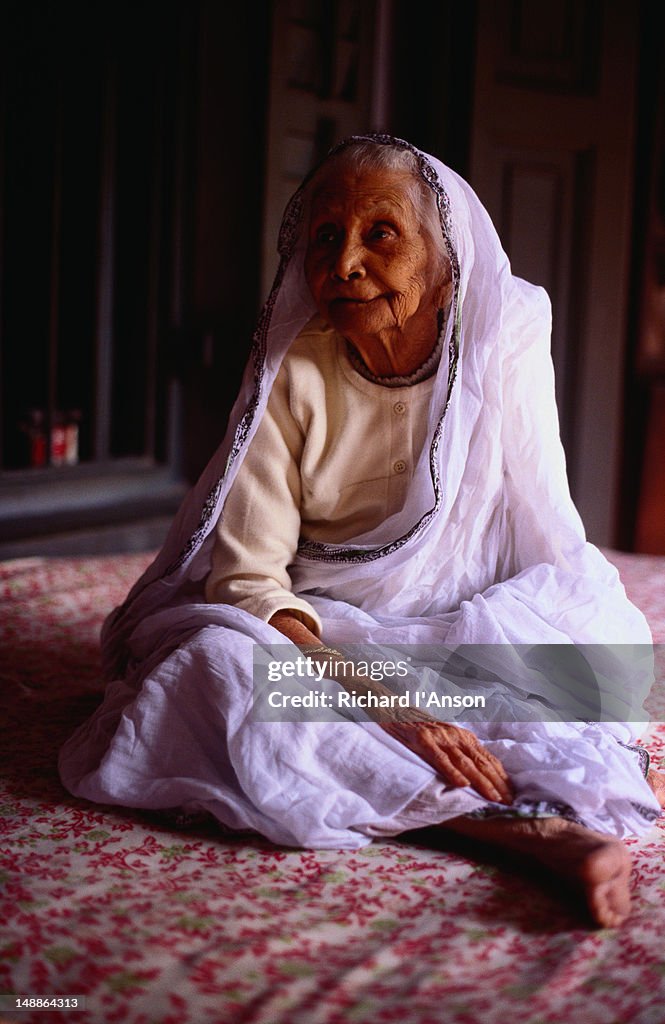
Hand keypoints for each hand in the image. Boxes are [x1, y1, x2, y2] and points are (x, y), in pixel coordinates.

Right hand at [381, 715, 513, 804]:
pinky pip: (440, 759)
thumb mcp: (445, 738)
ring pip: (465, 762)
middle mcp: (456, 736)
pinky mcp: (423, 740)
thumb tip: (476, 776)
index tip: (511, 794)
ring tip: (492, 797)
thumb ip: (459, 753)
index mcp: (463, 737)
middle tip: (509, 801)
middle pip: (481, 762)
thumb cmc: (420, 728)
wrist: (395, 709)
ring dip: (481, 781)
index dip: (501, 777)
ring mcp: (440, 738)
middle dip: (497, 783)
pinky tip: (462, 784)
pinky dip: (452, 772)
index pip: (487, 758)